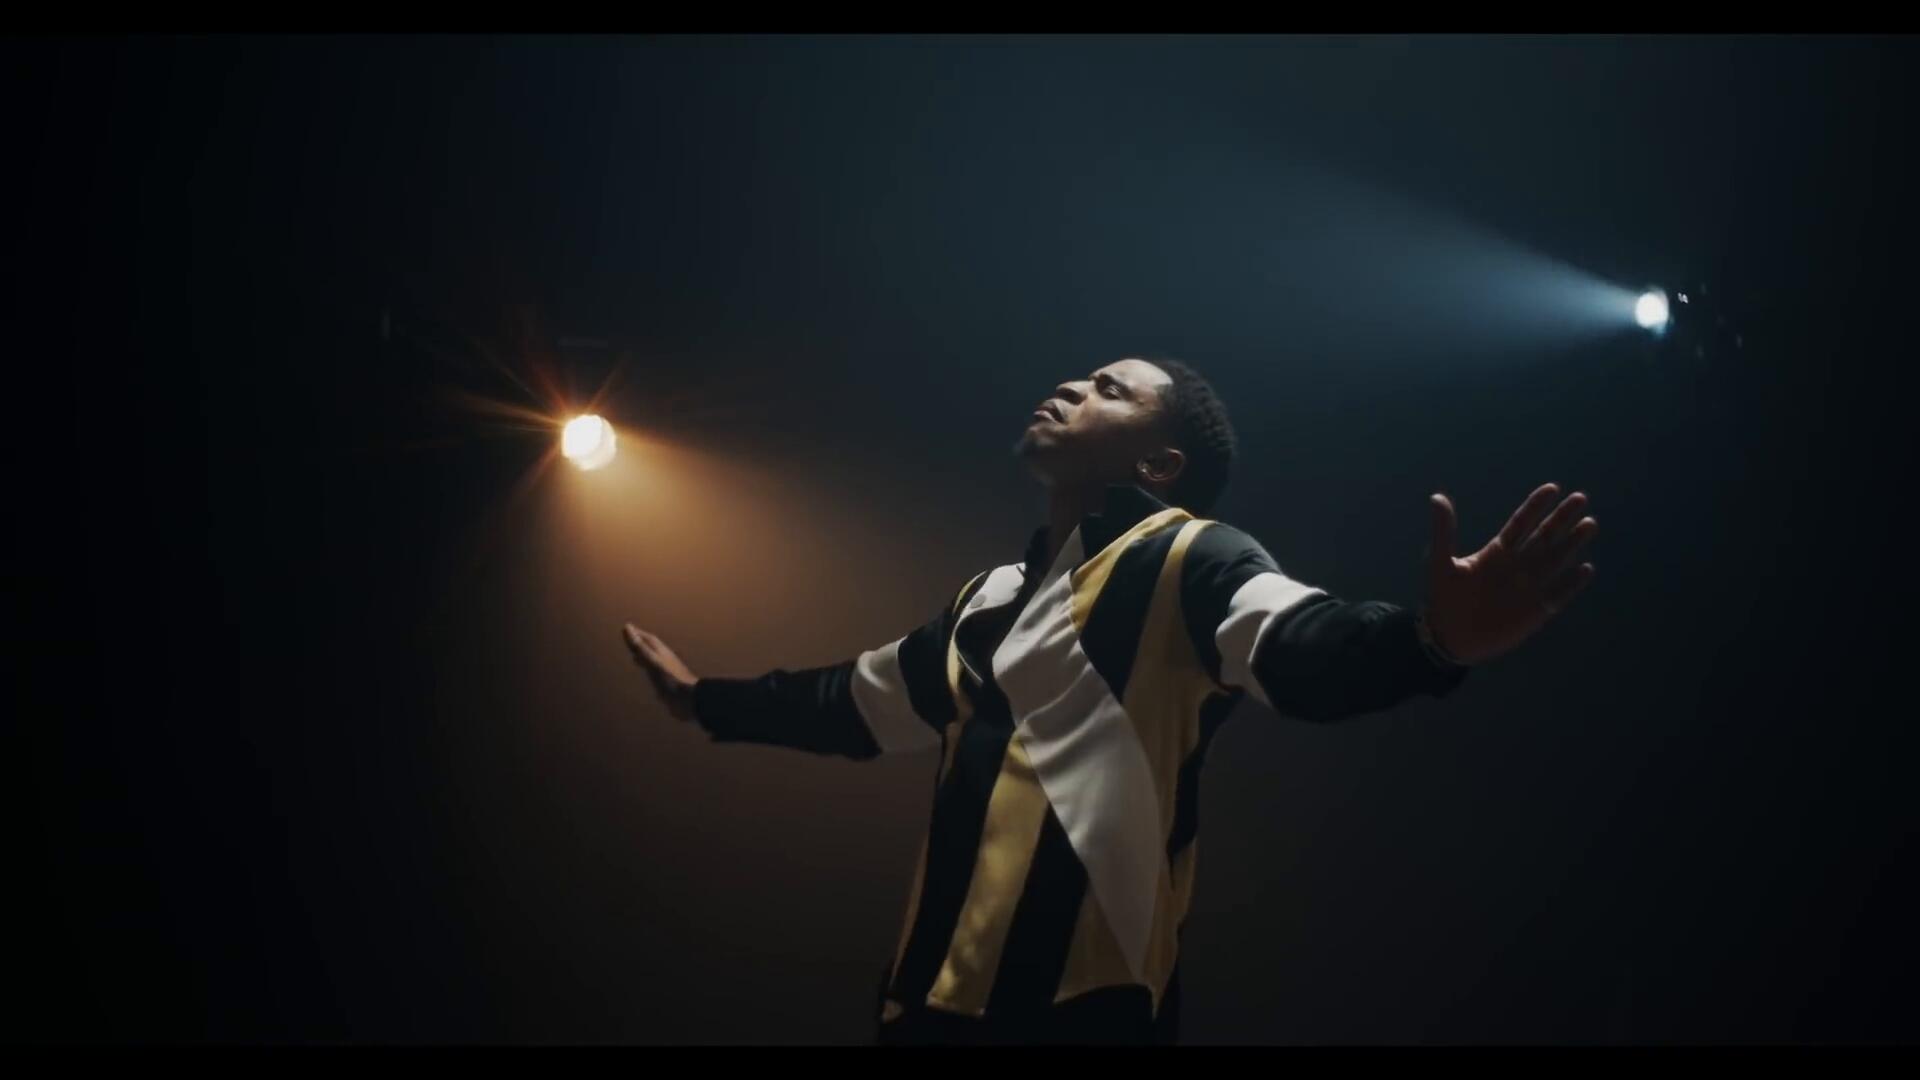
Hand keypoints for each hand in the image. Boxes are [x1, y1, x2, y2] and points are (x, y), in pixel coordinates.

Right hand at [622, 622, 699, 722]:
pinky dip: (647, 671)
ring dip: (644, 657)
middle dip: (640, 644)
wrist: (689, 699)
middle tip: (629, 641)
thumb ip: (640, 646)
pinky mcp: (666, 684)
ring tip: (634, 657)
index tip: (627, 627)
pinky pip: (654, 674)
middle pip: (650, 648)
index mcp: (661, 652)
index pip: (648, 639)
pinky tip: (646, 676)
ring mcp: (666, 672)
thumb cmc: (670, 678)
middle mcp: (664, 659)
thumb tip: (628, 627)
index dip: (637, 633)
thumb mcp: (653, 661)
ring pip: (652, 661)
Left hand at [1424, 484, 1597, 665]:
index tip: (1552, 488)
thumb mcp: (1440, 562)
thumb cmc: (1444, 599)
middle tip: (1580, 498)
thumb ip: (1443, 531)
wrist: (1449, 638)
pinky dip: (1572, 583)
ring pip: (1556, 560)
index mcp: (1496, 552)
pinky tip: (1585, 569)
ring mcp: (1529, 587)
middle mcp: (1517, 565)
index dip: (1536, 506)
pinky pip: (1559, 594)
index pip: (1521, 523)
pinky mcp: (1536, 611)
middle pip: (1545, 537)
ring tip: (1589, 524)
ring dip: (1573, 543)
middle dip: (1562, 518)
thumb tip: (1436, 497)